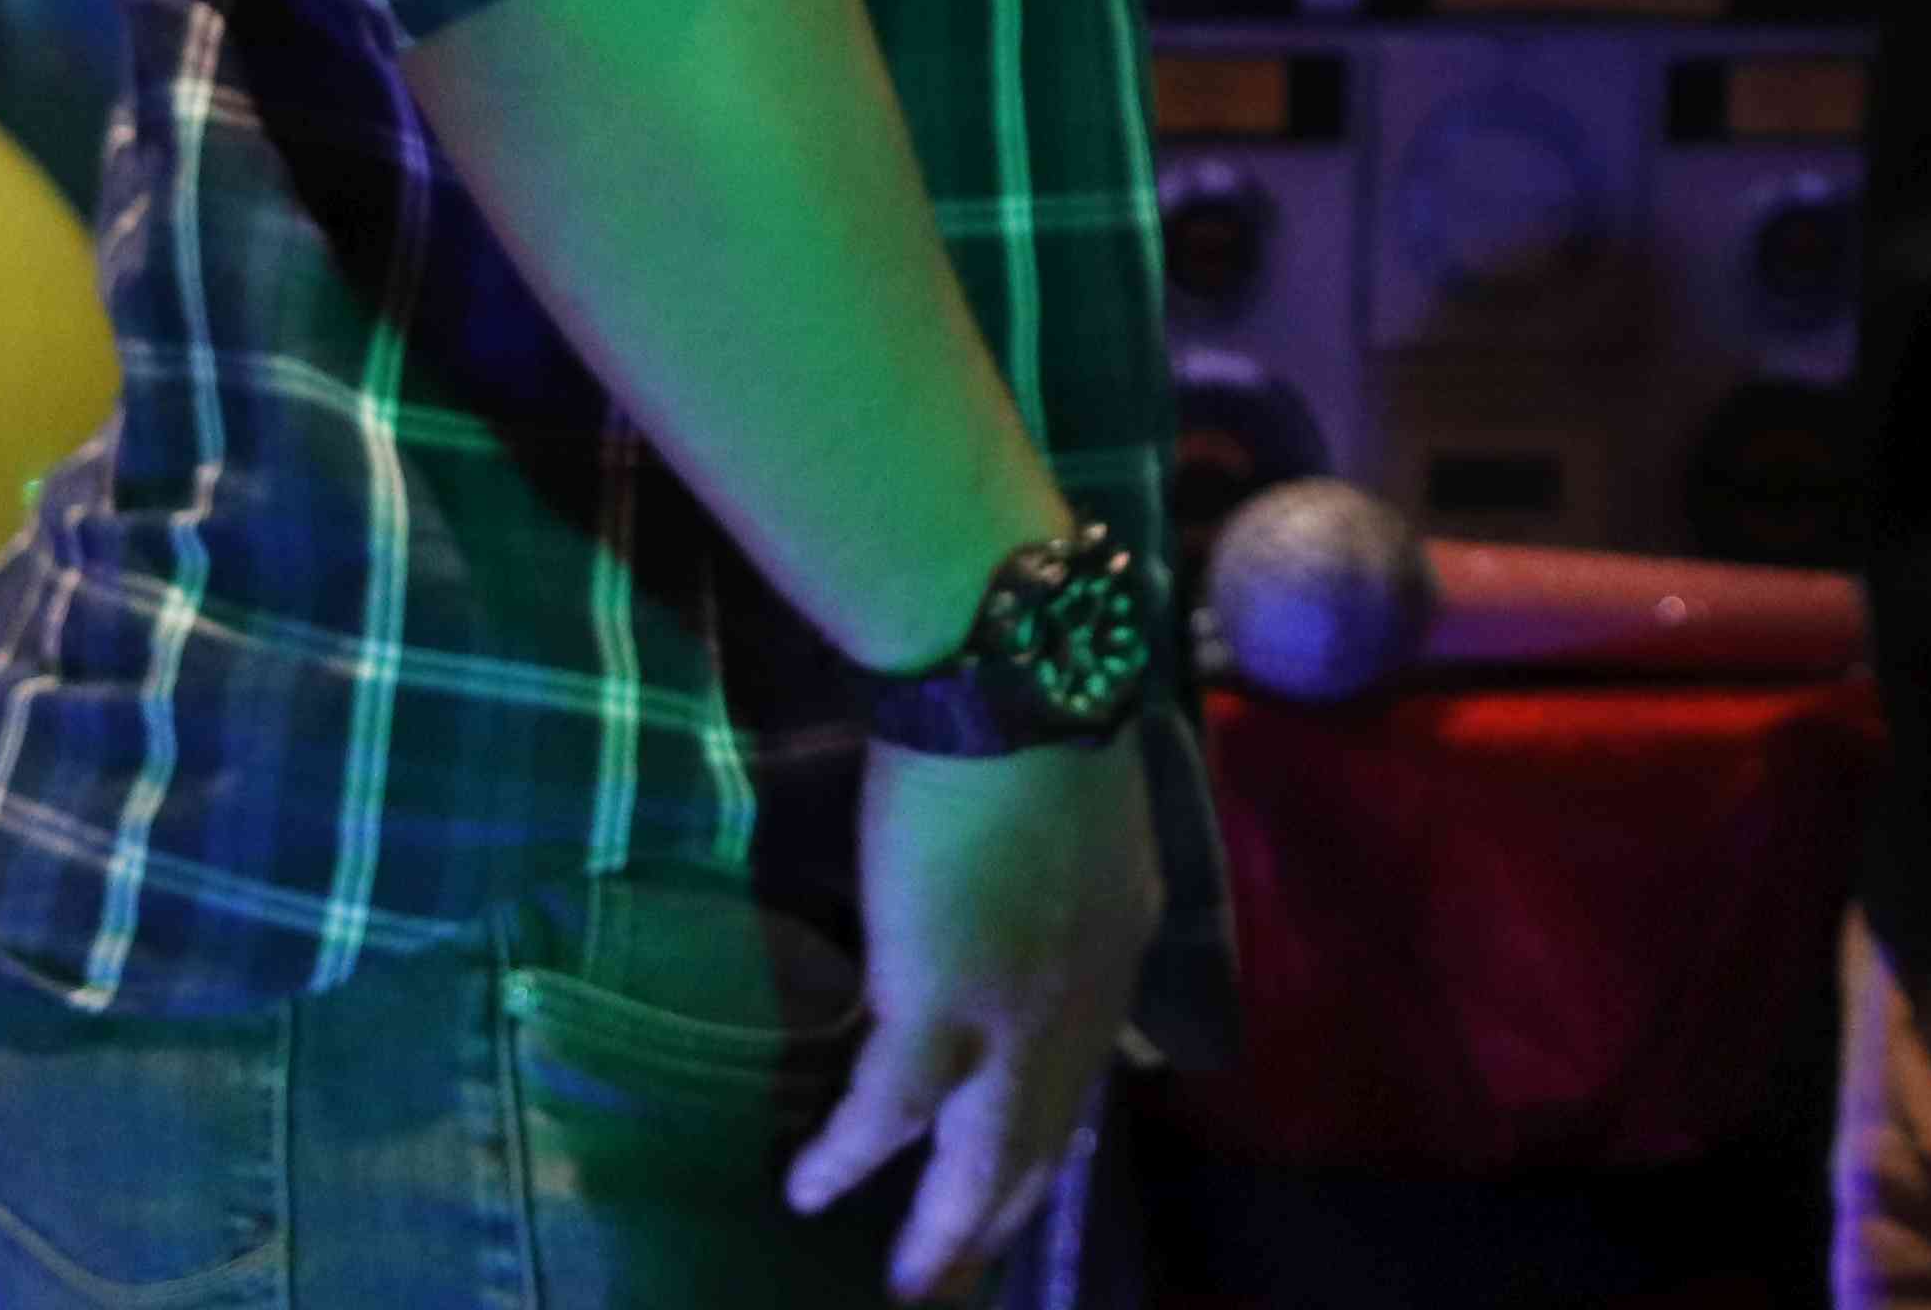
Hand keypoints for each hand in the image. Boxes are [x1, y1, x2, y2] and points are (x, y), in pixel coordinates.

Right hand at [790, 736, 1164, 1297]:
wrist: (1010, 681)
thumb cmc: (1030, 718)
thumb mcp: (1082, 824)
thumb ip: (1063, 890)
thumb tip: (1016, 911)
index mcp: (1120, 948)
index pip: (1089, 1070)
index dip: (1052, 1133)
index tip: (1026, 1180)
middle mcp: (1086, 1000)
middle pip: (1045, 1140)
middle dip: (1003, 1217)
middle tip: (960, 1274)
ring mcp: (1019, 1014)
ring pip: (984, 1159)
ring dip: (946, 1229)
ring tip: (914, 1283)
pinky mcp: (941, 1008)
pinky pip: (891, 1115)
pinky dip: (849, 1157)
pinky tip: (809, 1188)